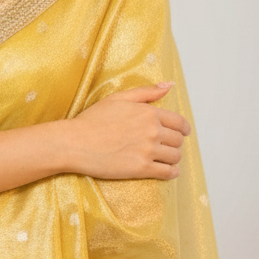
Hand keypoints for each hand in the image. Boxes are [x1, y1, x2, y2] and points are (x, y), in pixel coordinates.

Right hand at [66, 83, 190, 179]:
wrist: (76, 143)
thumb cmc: (93, 120)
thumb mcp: (119, 98)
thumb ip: (146, 92)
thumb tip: (169, 85)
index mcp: (149, 113)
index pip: (179, 122)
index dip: (183, 128)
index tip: (183, 132)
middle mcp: (152, 131)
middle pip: (178, 140)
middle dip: (175, 143)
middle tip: (169, 146)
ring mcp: (148, 151)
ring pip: (175, 156)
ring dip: (173, 158)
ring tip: (166, 158)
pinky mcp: (141, 168)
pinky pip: (167, 172)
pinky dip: (171, 173)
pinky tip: (168, 171)